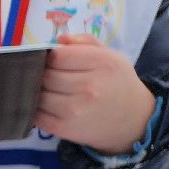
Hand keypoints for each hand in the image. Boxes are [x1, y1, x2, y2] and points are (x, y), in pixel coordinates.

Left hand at [35, 34, 155, 154]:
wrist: (132, 118)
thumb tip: (59, 40)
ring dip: (38, 92)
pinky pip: (36, 115)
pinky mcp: (64, 128)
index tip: (54, 61)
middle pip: (46, 75)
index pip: (58, 56)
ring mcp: (75, 109)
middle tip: (50, 77)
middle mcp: (88, 87)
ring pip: (38, 95)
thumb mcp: (109, 56)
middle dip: (43, 74)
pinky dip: (36, 109)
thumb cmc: (115, 82)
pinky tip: (47, 106)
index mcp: (101, 63)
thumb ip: (85, 42)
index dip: (51, 57)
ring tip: (49, 91)